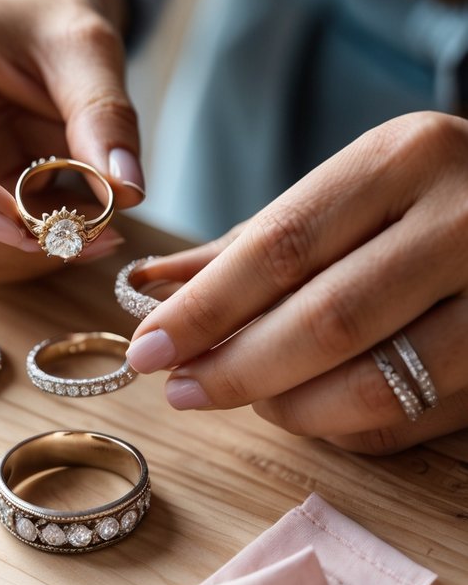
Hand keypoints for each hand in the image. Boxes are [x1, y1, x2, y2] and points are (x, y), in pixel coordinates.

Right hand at [0, 0, 143, 281]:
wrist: (35, 30)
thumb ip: (103, 112)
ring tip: (92, 237)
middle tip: (75, 239)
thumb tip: (126, 190)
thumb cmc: (46, 23)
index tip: (16, 221)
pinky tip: (75, 238)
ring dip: (7, 259)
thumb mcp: (85, 46)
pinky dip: (18, 261)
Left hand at [126, 113, 467, 453]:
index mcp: (408, 158)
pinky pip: (413, 421)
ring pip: (378, 385)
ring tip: (245, 397)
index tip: (149, 346)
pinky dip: (346, 426)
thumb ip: (254, 244)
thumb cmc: (425, 198)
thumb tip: (152, 286)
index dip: (207, 307)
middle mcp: (466, 221)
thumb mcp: (348, 191)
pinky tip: (313, 407)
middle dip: (238, 367)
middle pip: (328, 320)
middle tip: (181, 389)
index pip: (285, 244)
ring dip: (292, 408)